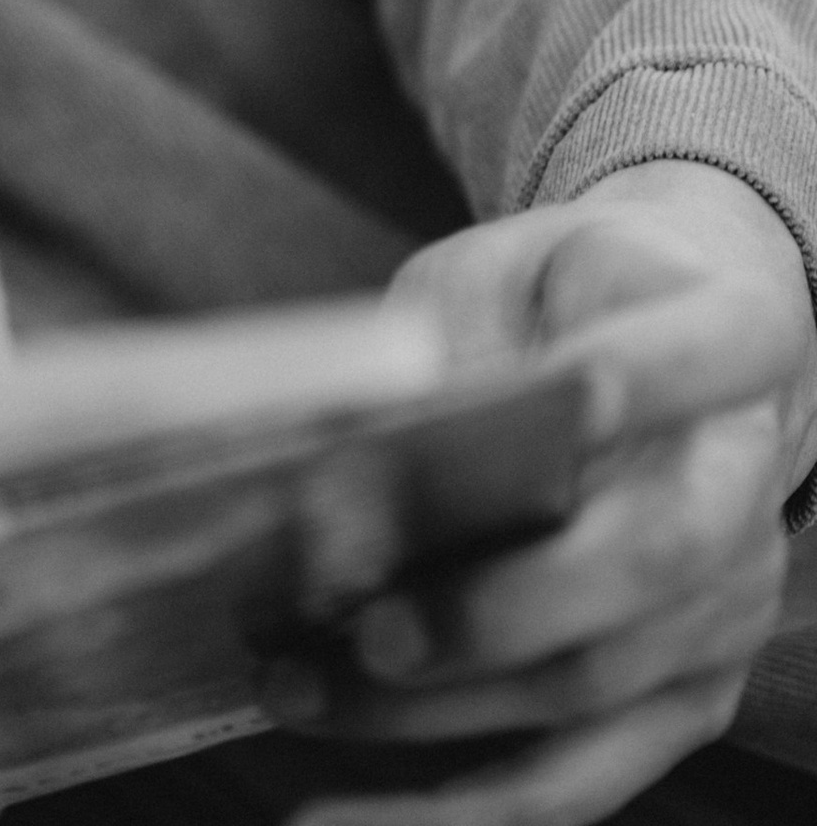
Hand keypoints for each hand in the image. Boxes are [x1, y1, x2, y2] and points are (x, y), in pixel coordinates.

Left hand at [261, 161, 816, 825]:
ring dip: (435, 706)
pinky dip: (455, 805)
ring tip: (297, 687)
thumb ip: (450, 337)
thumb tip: (338, 445)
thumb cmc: (566, 297)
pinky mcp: (685, 697)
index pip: (700, 357)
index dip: (641, 378)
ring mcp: (724, 607)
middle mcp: (746, 484)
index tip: (568, 390)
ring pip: (592, 683)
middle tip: (369, 621)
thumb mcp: (511, 270)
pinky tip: (344, 812)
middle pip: (649, 560)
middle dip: (502, 603)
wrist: (673, 336)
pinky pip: (574, 776)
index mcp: (730, 339)